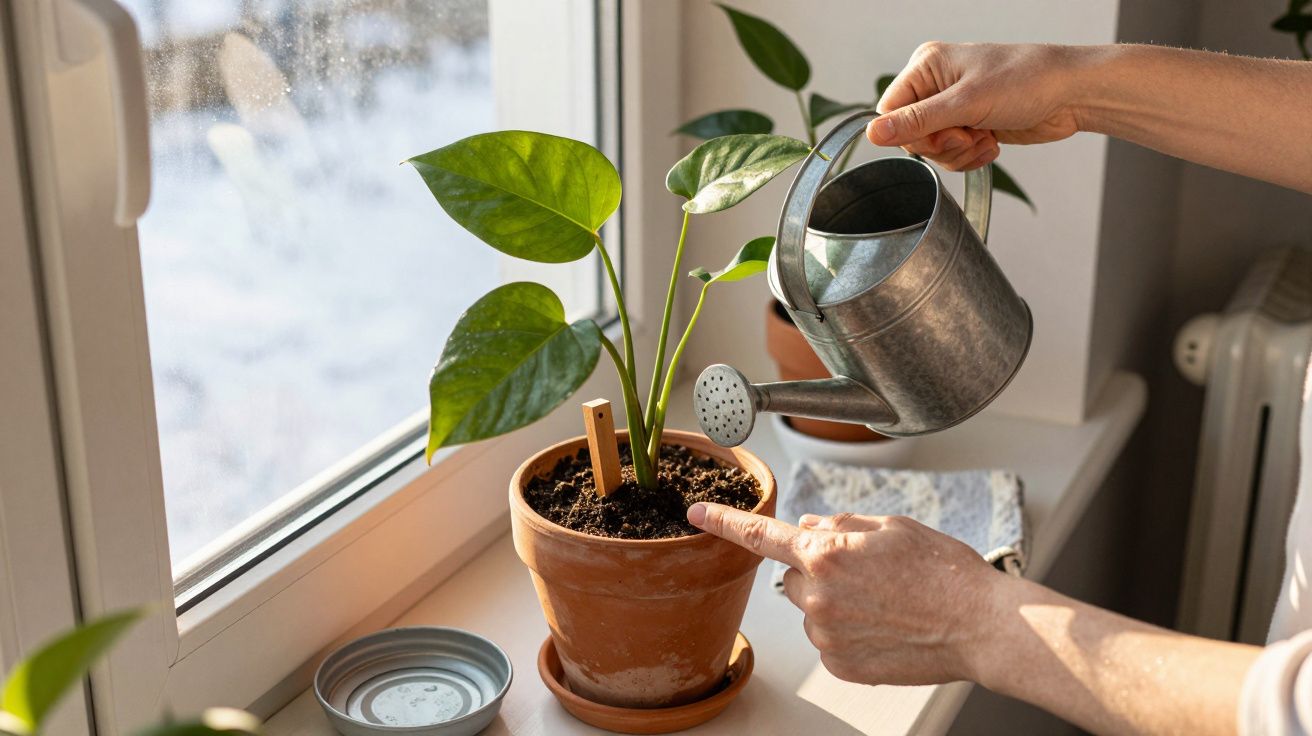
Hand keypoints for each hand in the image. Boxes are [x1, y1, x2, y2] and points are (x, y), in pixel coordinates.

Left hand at [687, 503, 1005, 685]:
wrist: (978, 625)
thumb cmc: (942, 571)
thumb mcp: (891, 526)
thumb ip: (840, 525)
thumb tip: (809, 529)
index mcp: (826, 553)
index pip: (760, 535)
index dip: (724, 521)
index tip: (697, 514)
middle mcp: (816, 596)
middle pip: (794, 575)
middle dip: (819, 570)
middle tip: (868, 574)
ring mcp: (825, 635)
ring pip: (812, 608)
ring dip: (834, 602)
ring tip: (885, 603)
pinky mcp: (839, 665)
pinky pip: (828, 639)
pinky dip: (848, 632)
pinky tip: (884, 627)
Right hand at [869, 42, 1086, 170]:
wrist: (1071, 93)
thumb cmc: (1027, 80)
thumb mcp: (966, 103)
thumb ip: (917, 121)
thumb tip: (873, 133)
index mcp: (927, 66)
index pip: (890, 111)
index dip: (910, 133)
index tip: (942, 132)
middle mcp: (936, 85)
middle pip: (911, 135)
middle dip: (941, 144)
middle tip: (967, 134)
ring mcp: (954, 107)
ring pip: (932, 149)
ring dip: (959, 153)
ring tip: (984, 138)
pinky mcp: (970, 125)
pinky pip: (953, 155)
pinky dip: (971, 156)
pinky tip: (992, 144)